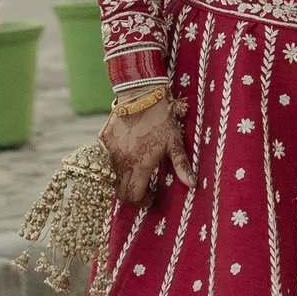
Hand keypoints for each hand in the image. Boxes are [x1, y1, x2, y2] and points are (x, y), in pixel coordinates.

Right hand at [102, 89, 190, 205]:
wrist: (142, 94)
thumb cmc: (162, 119)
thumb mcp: (175, 142)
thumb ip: (182, 165)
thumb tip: (193, 185)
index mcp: (140, 165)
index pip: (133, 196)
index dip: (142, 201)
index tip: (151, 196)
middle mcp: (122, 162)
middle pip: (120, 192)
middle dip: (131, 195)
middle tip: (143, 188)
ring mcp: (110, 152)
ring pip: (111, 177)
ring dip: (122, 180)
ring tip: (135, 172)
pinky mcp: (103, 141)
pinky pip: (105, 160)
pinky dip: (114, 164)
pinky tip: (126, 156)